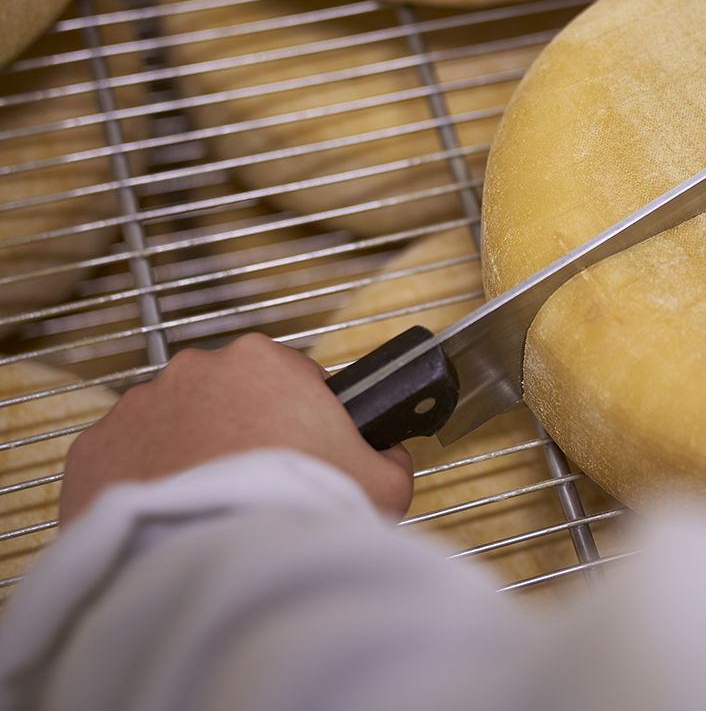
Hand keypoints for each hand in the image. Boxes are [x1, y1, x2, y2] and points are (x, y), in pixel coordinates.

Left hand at [59, 334, 413, 525]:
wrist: (217, 564)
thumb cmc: (300, 511)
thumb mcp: (384, 483)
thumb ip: (389, 457)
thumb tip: (387, 454)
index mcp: (264, 362)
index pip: (292, 379)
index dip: (305, 419)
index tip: (306, 457)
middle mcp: (194, 371)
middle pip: (228, 398)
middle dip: (243, 433)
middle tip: (261, 487)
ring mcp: (137, 409)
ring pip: (174, 427)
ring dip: (191, 456)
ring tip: (213, 510)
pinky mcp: (93, 452)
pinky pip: (126, 462)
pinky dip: (145, 484)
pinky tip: (170, 519)